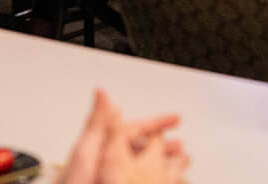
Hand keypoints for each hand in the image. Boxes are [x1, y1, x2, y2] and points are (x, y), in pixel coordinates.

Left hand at [61, 90, 186, 183]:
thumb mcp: (85, 152)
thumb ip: (97, 124)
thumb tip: (101, 92)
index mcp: (102, 145)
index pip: (136, 128)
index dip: (157, 123)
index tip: (176, 119)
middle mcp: (107, 160)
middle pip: (142, 148)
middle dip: (164, 146)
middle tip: (181, 147)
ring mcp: (111, 175)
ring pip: (144, 167)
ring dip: (163, 164)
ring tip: (180, 165)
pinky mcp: (114, 183)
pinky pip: (141, 180)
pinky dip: (157, 179)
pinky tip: (167, 180)